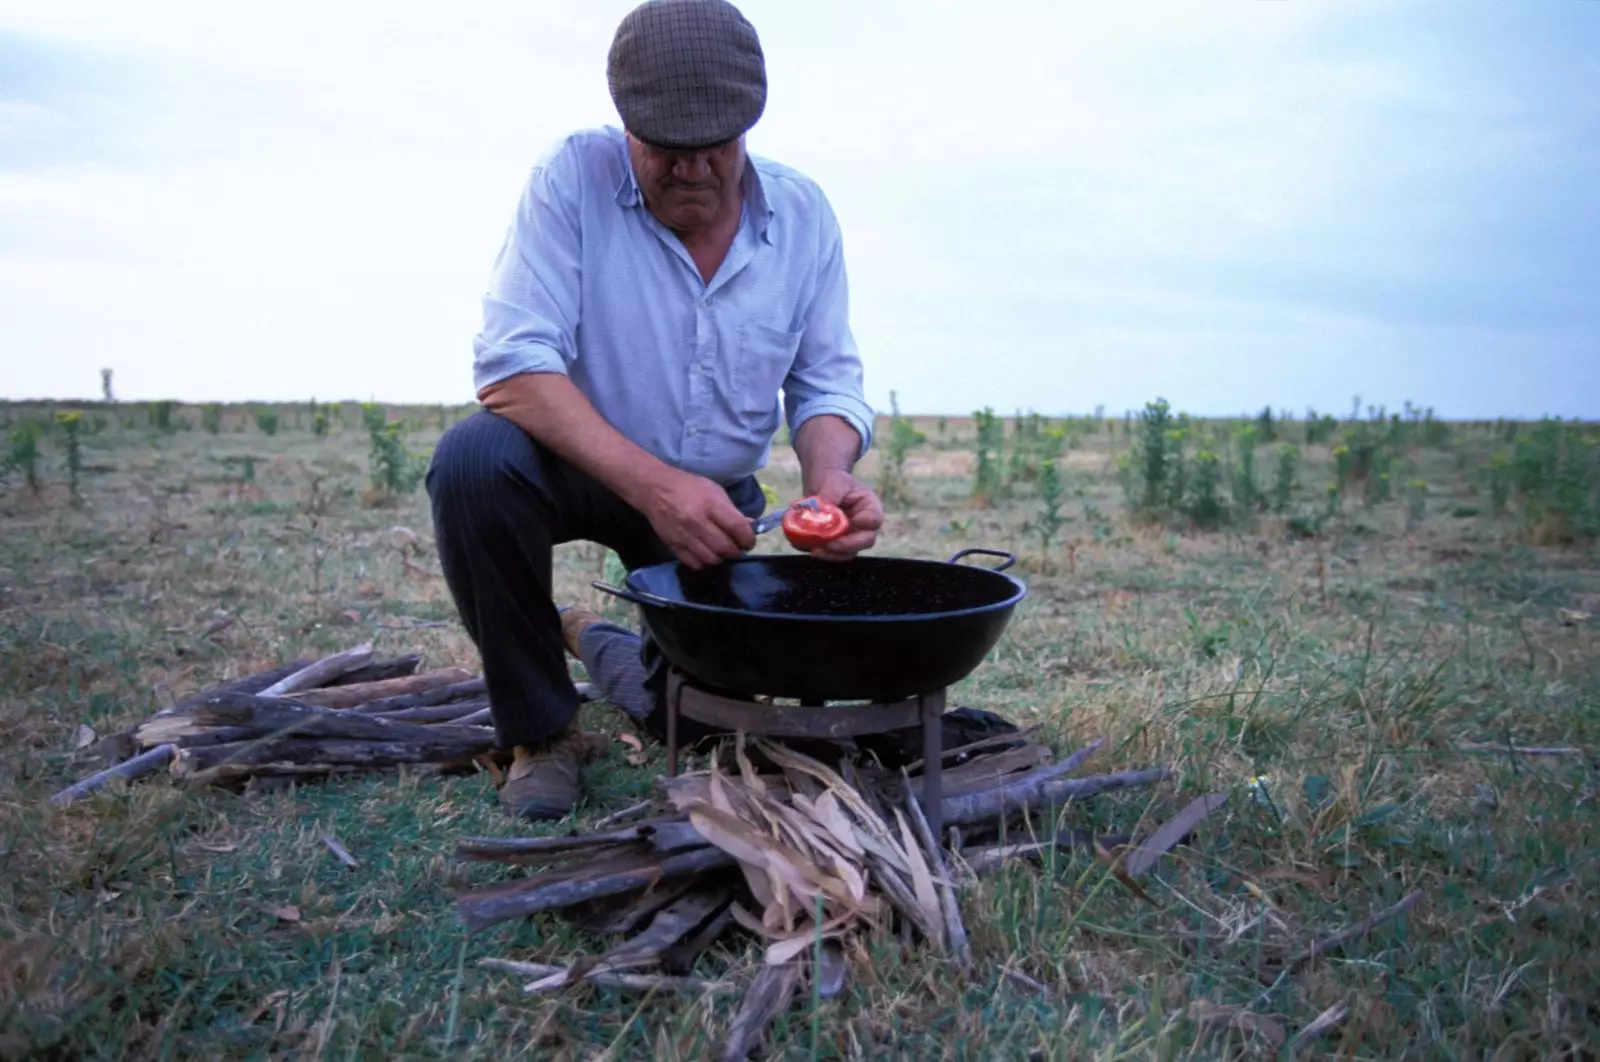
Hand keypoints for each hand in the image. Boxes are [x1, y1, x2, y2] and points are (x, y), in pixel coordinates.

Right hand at [641, 467, 756, 568]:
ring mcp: (684, 536)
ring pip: (711, 559)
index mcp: (711, 504)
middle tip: (737, 547)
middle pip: (725, 548)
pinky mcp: (673, 546)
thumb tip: (750, 526)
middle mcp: (697, 522)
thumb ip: (732, 510)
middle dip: (736, 551)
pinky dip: (704, 562)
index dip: (748, 538)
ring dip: (721, 558)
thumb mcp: (714, 490)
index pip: (738, 528)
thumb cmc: (688, 486)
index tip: (749, 540)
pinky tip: (706, 553)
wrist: (654, 489)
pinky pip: (694, 564)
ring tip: (721, 550)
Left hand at [801, 470, 882, 560]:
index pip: (874, 519)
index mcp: (870, 507)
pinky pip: (833, 554)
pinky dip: (822, 553)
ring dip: (833, 555)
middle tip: (830, 545)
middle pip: (865, 541)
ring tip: (816, 550)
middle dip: (847, 546)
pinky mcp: (837, 544)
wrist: (822, 486)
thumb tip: (820, 513)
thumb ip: (830, 495)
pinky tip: (809, 547)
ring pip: (848, 553)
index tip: (852, 521)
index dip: (865, 523)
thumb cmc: (833, 481)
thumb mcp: (833, 481)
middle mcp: (864, 526)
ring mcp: (851, 537)